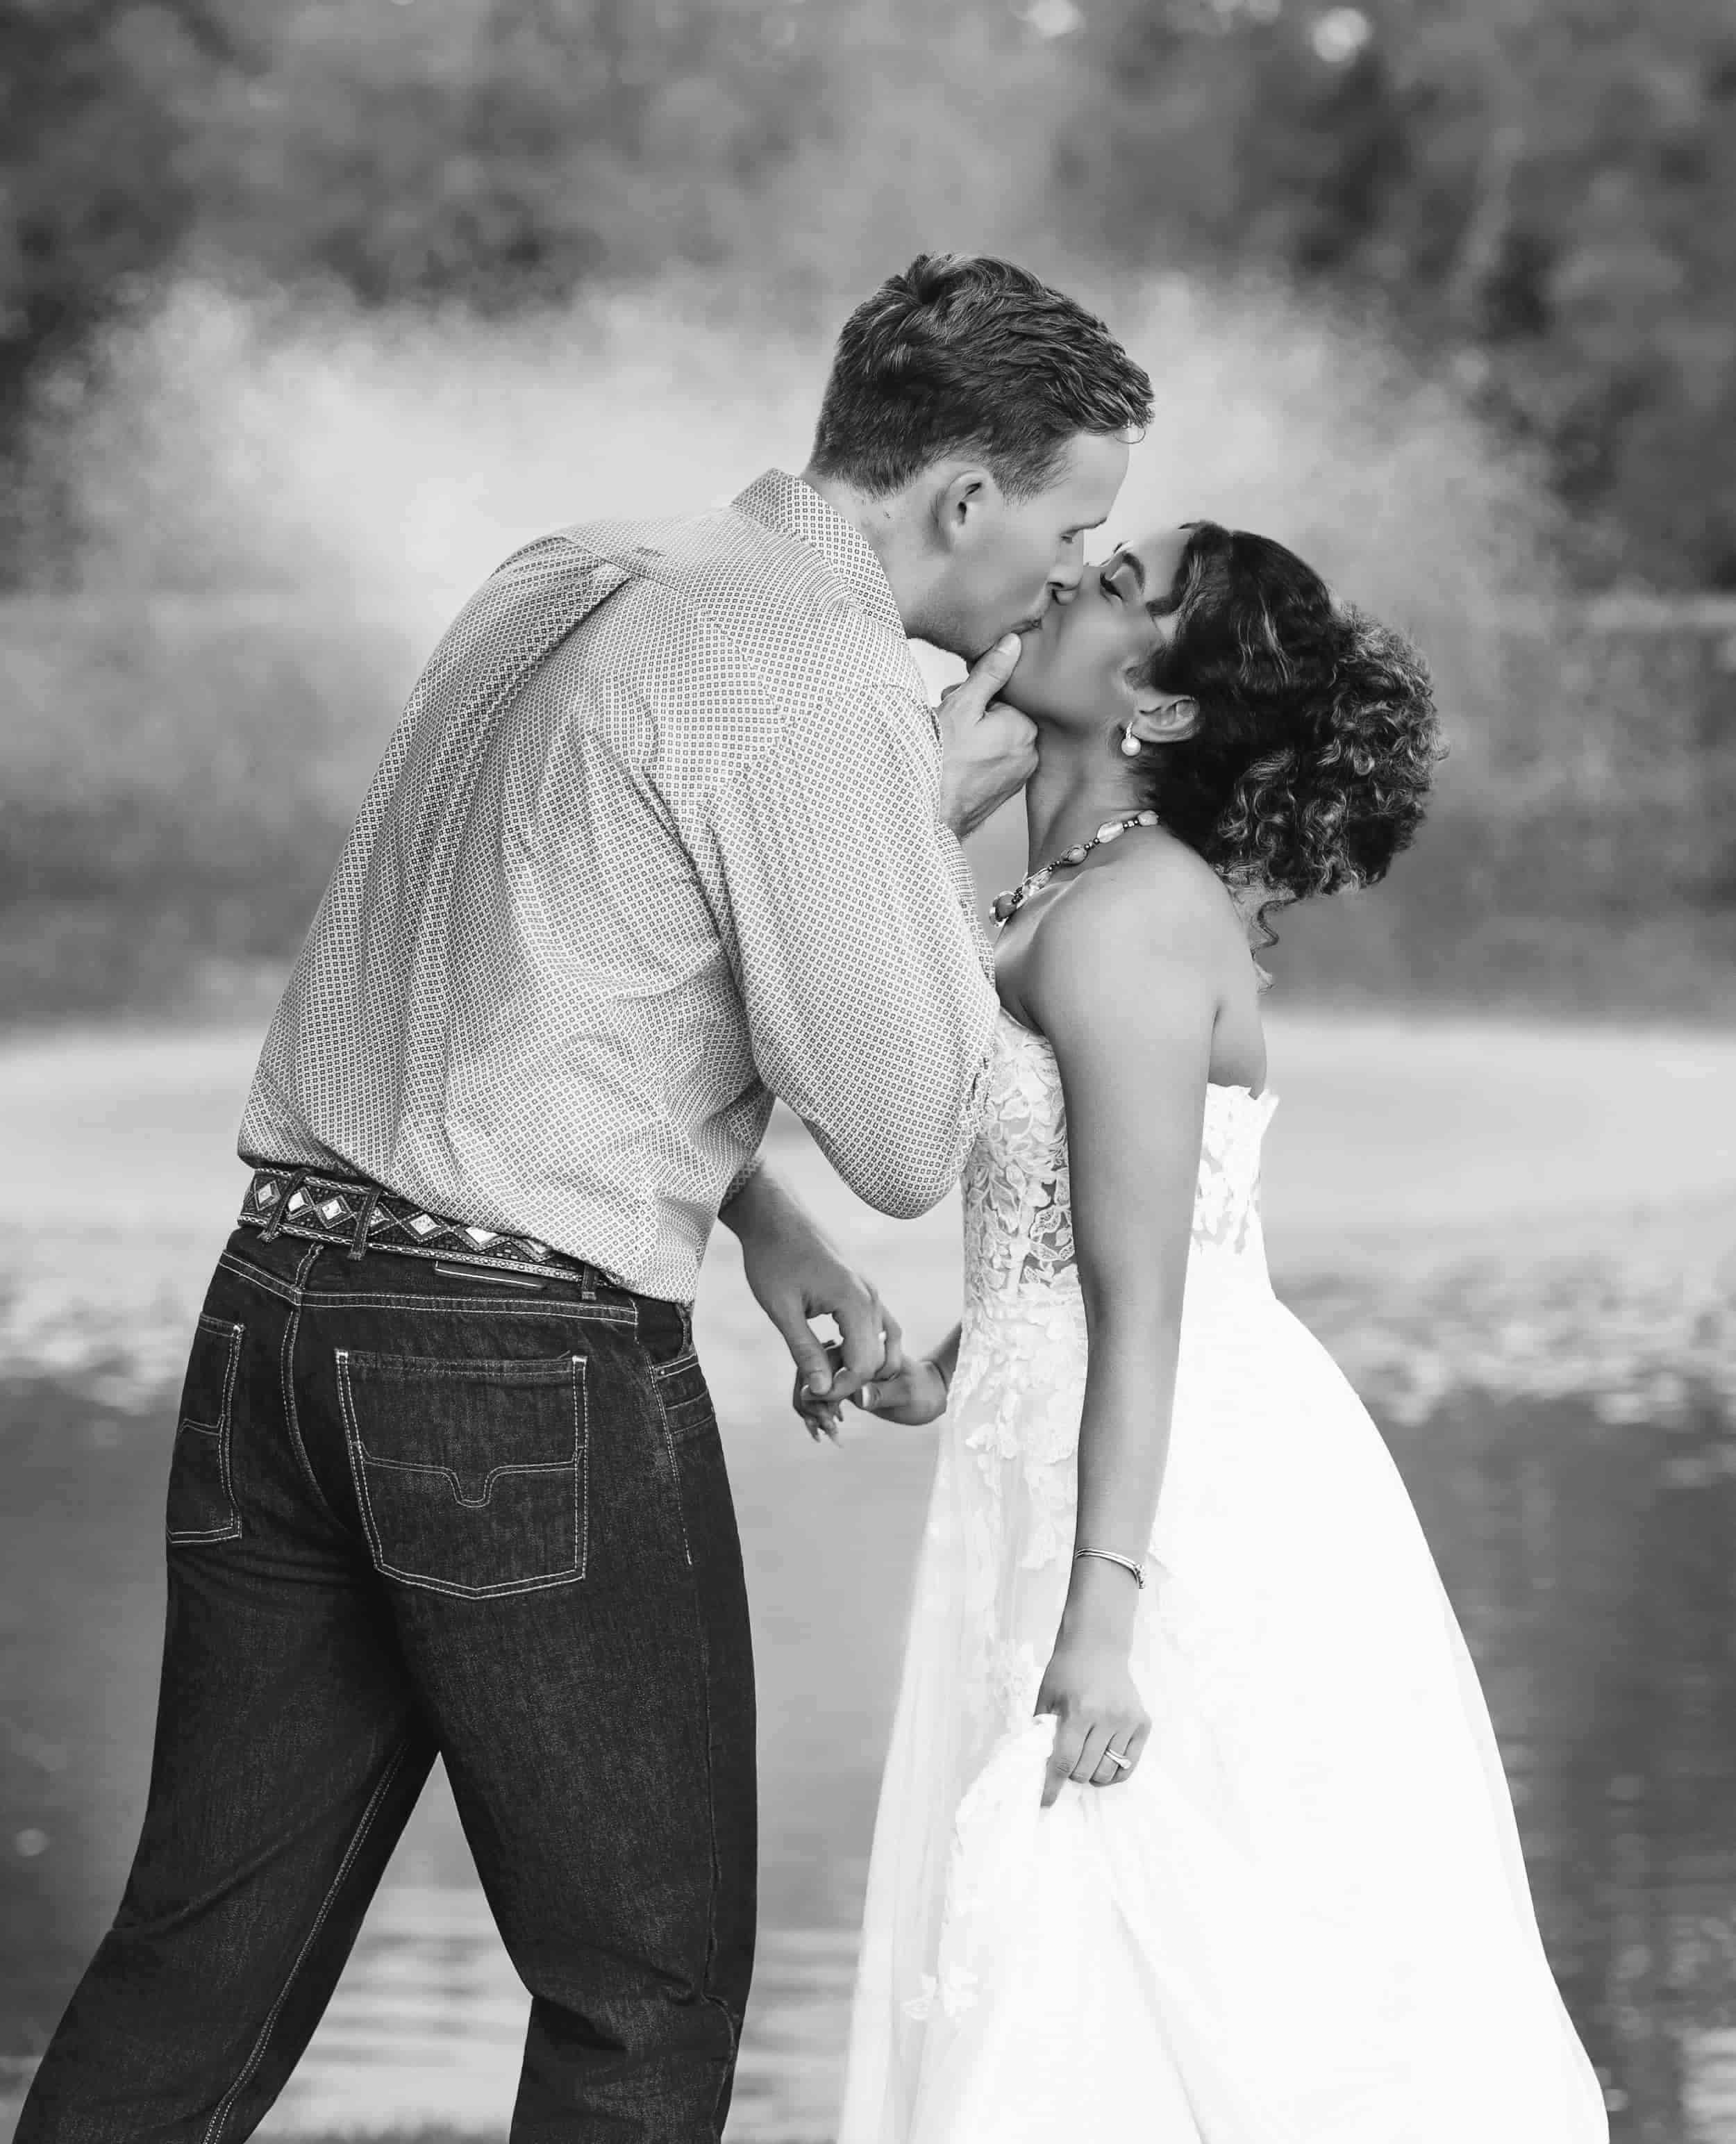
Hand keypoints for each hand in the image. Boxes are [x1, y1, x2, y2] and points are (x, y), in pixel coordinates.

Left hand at [726, 1165, 893, 1437]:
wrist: (775, 1217)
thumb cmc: (772, 1259)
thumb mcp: (782, 1310)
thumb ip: (805, 1352)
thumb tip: (820, 1391)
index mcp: (854, 1301)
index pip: (863, 1366)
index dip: (838, 1390)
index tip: (809, 1395)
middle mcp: (872, 1296)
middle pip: (877, 1361)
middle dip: (849, 1382)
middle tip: (812, 1389)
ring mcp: (872, 1291)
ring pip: (884, 1346)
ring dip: (860, 1367)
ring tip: (824, 1373)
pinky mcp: (864, 1289)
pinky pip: (879, 1328)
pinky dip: (865, 1349)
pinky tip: (836, 1354)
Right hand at [792, 1341, 946, 1434]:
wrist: (929, 1393)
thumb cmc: (923, 1391)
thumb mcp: (908, 1394)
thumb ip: (883, 1393)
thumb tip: (858, 1397)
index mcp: (860, 1347)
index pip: (824, 1363)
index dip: (819, 1392)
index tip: (829, 1419)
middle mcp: (847, 1354)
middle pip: (808, 1372)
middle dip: (809, 1403)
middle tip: (824, 1430)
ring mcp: (843, 1368)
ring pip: (809, 1384)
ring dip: (810, 1410)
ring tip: (825, 1435)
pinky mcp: (842, 1383)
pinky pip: (818, 1395)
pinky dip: (816, 1413)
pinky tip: (828, 1432)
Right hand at [937, 634, 1036, 838]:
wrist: (929, 812)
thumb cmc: (940, 762)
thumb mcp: (963, 705)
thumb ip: (991, 672)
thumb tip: (1014, 643)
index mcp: (1025, 728)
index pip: (1006, 694)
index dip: (977, 694)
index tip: (957, 702)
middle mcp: (1029, 753)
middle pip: (1003, 715)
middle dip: (977, 713)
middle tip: (950, 723)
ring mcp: (1018, 774)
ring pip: (998, 738)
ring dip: (975, 734)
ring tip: (951, 743)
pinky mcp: (1006, 790)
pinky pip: (994, 760)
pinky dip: (977, 756)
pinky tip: (957, 762)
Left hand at [1035, 1634, 1149, 1807]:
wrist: (1098, 1646)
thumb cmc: (1067, 1670)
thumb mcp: (1046, 1696)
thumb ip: (1042, 1729)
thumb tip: (1039, 1765)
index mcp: (1079, 1711)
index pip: (1064, 1760)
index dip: (1052, 1784)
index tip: (1045, 1801)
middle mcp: (1107, 1718)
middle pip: (1086, 1770)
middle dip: (1072, 1773)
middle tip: (1068, 1761)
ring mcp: (1127, 1721)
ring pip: (1108, 1771)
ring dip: (1093, 1773)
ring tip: (1086, 1760)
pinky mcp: (1143, 1723)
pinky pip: (1129, 1764)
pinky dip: (1115, 1771)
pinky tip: (1104, 1762)